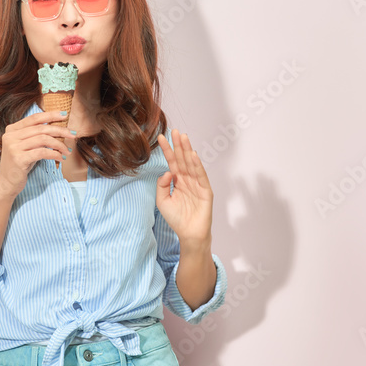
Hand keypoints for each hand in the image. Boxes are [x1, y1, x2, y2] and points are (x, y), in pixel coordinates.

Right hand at [0, 111, 74, 197]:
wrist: (6, 183)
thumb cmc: (20, 163)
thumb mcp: (27, 146)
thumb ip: (36, 135)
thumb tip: (58, 127)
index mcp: (12, 129)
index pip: (34, 118)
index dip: (50, 115)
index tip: (64, 115)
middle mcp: (11, 136)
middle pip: (41, 129)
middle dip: (60, 130)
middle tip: (72, 135)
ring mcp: (13, 147)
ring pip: (43, 139)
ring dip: (59, 144)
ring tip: (67, 150)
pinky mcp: (18, 159)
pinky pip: (42, 152)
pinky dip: (55, 154)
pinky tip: (61, 158)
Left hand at [155, 129, 213, 243]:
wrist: (189, 234)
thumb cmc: (177, 219)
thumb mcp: (162, 201)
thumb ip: (161, 185)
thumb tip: (167, 171)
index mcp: (177, 181)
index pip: (171, 162)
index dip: (167, 150)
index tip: (160, 138)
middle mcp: (187, 180)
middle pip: (182, 159)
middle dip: (178, 145)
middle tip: (174, 131)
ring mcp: (197, 184)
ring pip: (191, 164)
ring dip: (187, 150)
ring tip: (183, 137)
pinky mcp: (205, 191)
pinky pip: (201, 176)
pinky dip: (197, 165)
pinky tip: (193, 155)